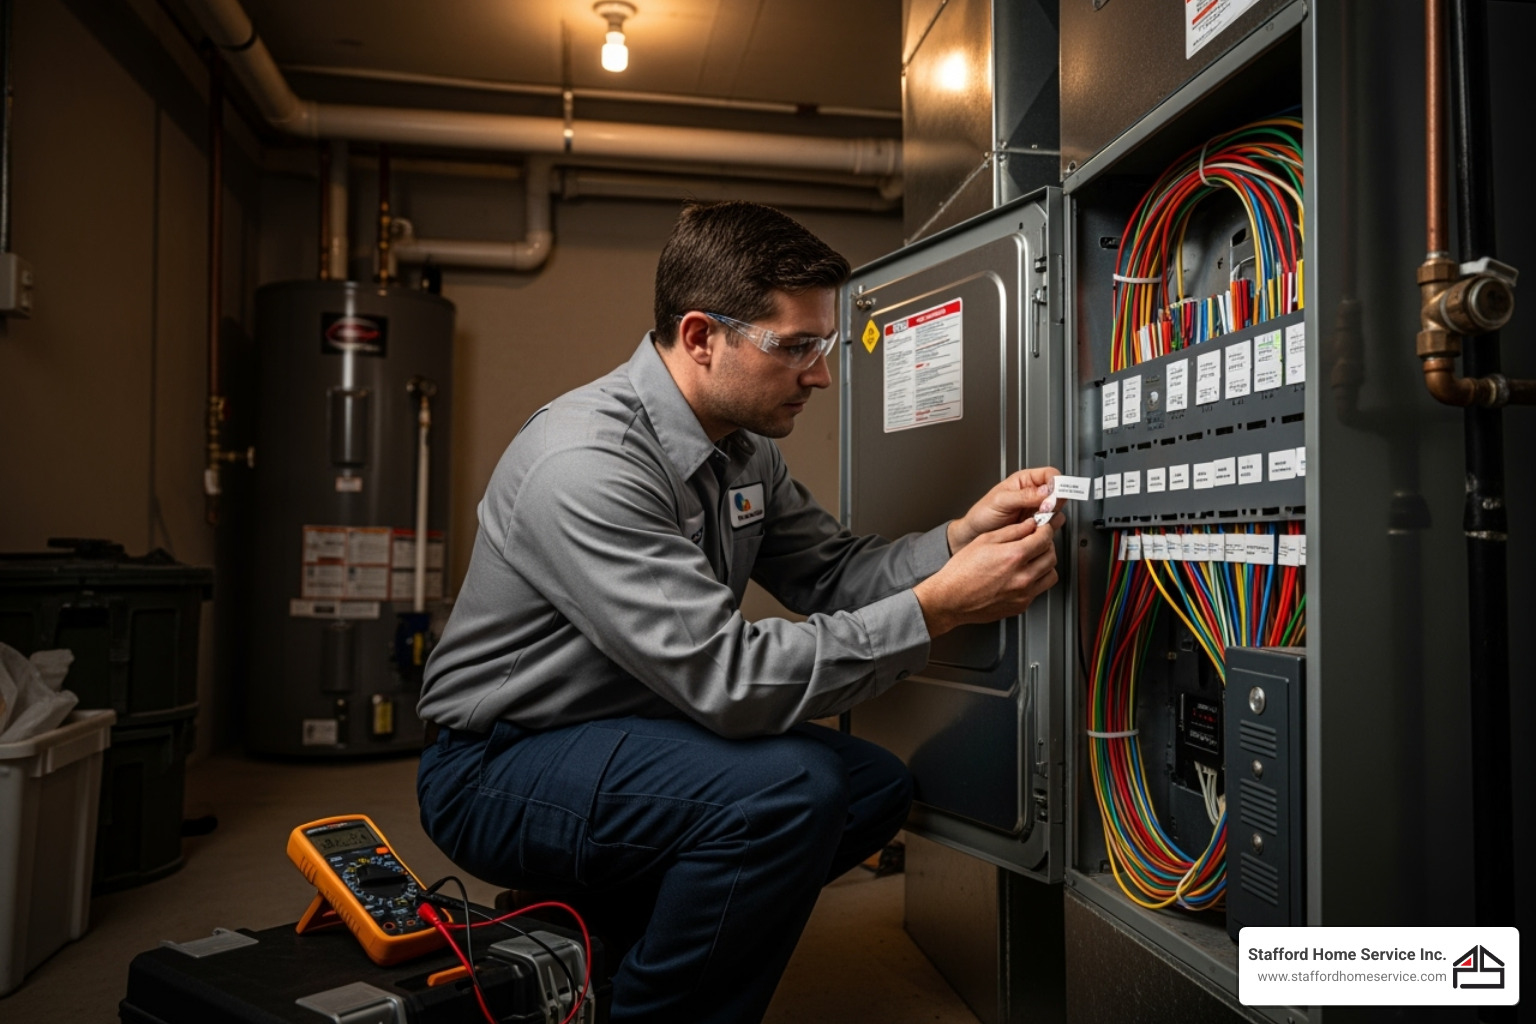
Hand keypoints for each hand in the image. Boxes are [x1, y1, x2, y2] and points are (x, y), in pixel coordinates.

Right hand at [915, 514, 1062, 638]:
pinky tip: (1022, 575)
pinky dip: (1036, 580)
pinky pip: (1039, 590)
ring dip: (1045, 564)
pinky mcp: (1021, 606)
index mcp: (1014, 556)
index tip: (1042, 528)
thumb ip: (1011, 531)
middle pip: (1051, 556)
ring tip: (1033, 559)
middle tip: (1037, 541)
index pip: (1045, 538)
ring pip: (1051, 574)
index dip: (1045, 529)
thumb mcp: (984, 540)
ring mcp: (1023, 594)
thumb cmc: (961, 572)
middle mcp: (1023, 577)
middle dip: (1046, 545)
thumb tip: (1029, 525)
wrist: (950, 599)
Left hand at [946, 466, 1061, 553]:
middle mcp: (1033, 493)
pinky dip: (1048, 527)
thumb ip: (1024, 495)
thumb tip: (1046, 491)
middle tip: (1044, 509)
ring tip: (1036, 520)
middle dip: (1055, 501)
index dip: (1056, 483)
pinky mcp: (1036, 524)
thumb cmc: (982, 514)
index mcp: (1024, 480)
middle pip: (1057, 492)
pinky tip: (1037, 528)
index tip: (1053, 495)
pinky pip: (1051, 524)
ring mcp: (1036, 509)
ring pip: (1056, 509)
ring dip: (1051, 515)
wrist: (974, 535)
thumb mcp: (1001, 501)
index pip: (1050, 474)